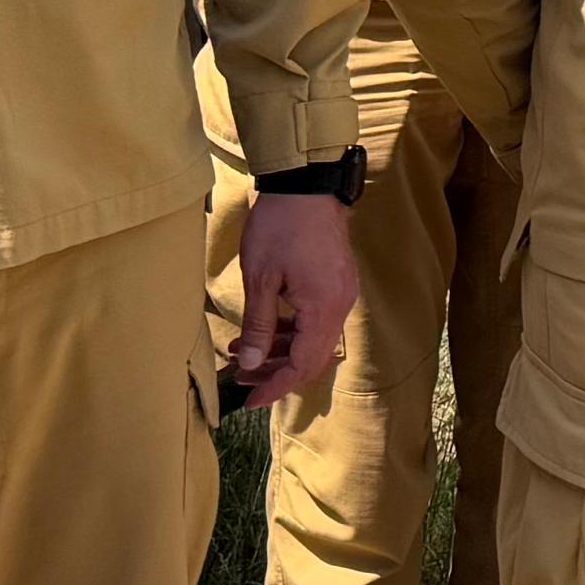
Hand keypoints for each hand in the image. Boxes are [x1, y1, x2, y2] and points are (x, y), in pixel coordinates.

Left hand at [225, 193, 359, 407]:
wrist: (307, 185)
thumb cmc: (280, 227)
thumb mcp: (260, 279)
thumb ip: (259, 326)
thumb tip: (252, 365)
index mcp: (324, 309)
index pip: (303, 365)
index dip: (276, 387)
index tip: (250, 400)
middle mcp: (340, 305)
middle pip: (312, 357)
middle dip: (276, 372)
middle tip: (242, 379)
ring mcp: (342, 292)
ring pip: (314, 339)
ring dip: (281, 350)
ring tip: (243, 351)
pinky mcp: (337, 281)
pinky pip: (317, 319)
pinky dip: (292, 330)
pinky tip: (265, 327)